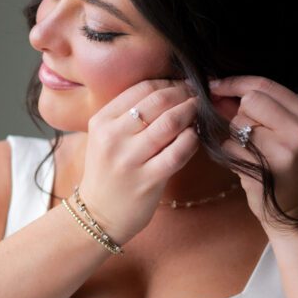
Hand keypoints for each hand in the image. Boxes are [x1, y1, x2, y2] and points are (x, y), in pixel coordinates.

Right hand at [77, 78, 199, 244]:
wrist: (97, 215)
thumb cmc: (108, 173)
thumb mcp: (106, 139)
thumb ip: (128, 116)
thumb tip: (168, 91)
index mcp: (101, 122)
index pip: (141, 89)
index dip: (168, 82)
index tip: (182, 85)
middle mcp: (113, 137)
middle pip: (158, 101)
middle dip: (183, 94)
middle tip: (197, 94)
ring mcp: (130, 160)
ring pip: (170, 123)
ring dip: (190, 113)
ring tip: (199, 111)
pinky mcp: (147, 180)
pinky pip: (178, 152)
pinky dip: (192, 140)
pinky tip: (195, 137)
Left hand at [209, 75, 297, 232]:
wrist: (296, 213)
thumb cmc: (286, 171)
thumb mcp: (283, 134)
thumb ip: (254, 109)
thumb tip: (217, 88)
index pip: (264, 85)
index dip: (235, 83)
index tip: (215, 86)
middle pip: (250, 101)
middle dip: (238, 114)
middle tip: (246, 133)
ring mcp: (283, 151)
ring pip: (237, 124)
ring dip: (234, 136)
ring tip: (250, 154)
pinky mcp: (263, 169)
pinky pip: (230, 147)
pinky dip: (229, 154)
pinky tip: (245, 165)